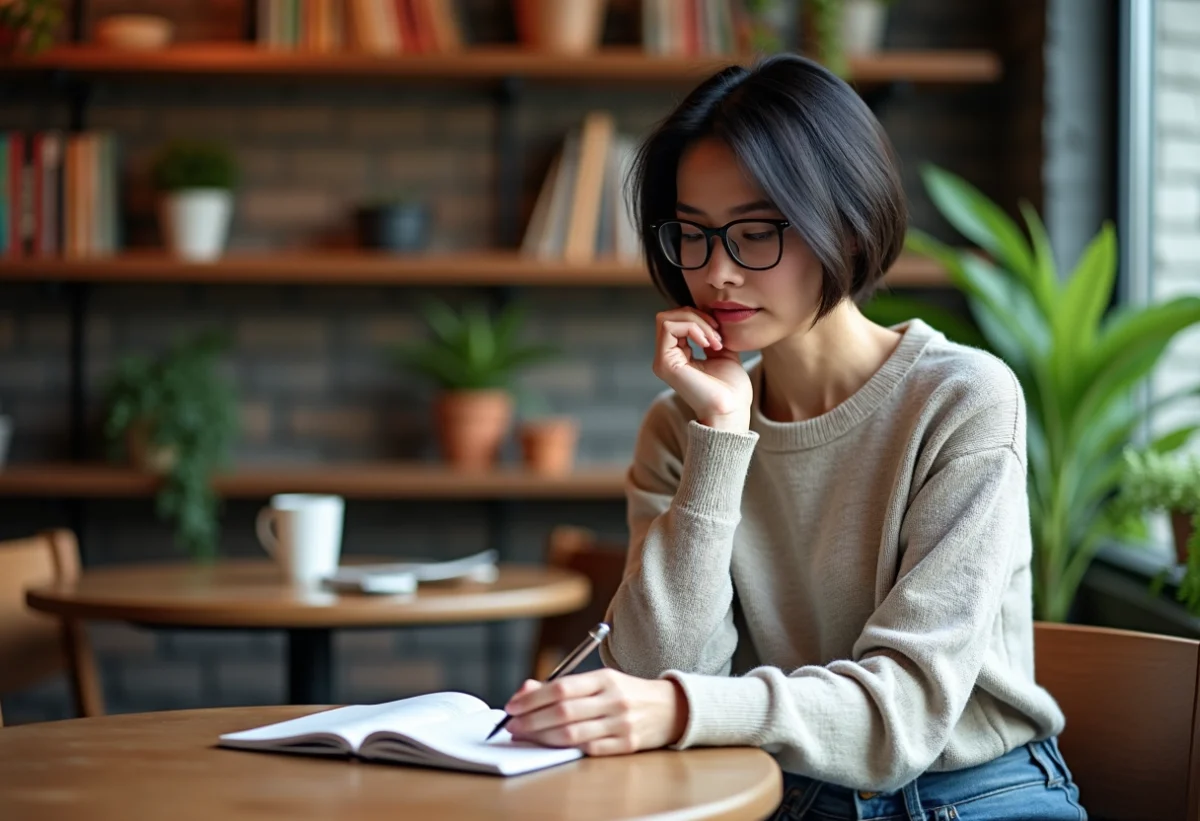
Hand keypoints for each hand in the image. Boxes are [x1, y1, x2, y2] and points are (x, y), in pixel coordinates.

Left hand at [502, 669, 688, 755]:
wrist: (671, 708)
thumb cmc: (627, 692)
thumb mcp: (600, 680)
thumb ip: (563, 685)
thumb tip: (525, 691)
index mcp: (605, 678)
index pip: (561, 688)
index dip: (532, 699)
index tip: (512, 706)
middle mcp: (614, 700)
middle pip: (563, 712)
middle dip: (531, 721)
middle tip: (512, 726)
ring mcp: (621, 724)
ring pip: (572, 734)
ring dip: (542, 738)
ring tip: (525, 737)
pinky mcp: (627, 745)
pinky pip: (589, 750)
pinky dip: (566, 749)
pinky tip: (552, 746)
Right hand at [653, 308, 751, 430]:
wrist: (731, 409)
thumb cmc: (730, 387)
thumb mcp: (722, 351)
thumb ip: (710, 333)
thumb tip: (706, 312)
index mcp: (676, 355)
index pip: (676, 320)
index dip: (698, 317)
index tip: (719, 333)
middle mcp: (665, 357)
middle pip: (668, 315)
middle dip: (696, 317)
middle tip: (717, 334)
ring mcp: (663, 361)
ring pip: (667, 318)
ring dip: (697, 322)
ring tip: (714, 340)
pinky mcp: (665, 363)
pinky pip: (670, 327)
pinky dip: (693, 328)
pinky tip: (708, 344)